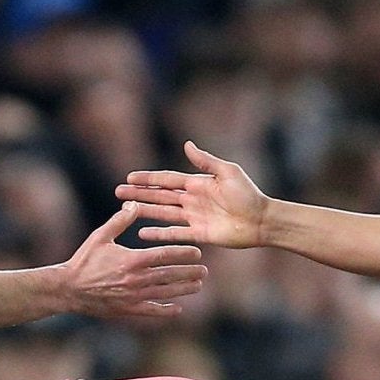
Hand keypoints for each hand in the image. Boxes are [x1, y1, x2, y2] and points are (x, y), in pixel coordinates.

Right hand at [58, 207, 204, 319]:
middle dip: (190, 272)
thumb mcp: (100, 236)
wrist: (68, 289)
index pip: (166, 255)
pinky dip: (165, 311)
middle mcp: (136, 279)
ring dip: (184, 289)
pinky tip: (177, 309)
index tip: (197, 252)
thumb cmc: (84, 260)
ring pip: (166, 293)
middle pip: (171, 275)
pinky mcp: (127, 310)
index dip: (184, 253)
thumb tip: (135, 203)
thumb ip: (120, 220)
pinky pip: (151, 311)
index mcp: (133, 260)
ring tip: (198, 285)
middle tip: (204, 270)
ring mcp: (133, 296)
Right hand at [117, 141, 272, 248]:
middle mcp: (191, 200)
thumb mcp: (227, 172)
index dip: (148, 178)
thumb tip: (186, 144)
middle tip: (118, 193)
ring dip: (144, 211)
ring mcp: (193, 217)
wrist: (261, 220)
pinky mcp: (198, 234)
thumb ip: (205, 161)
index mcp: (197, 183)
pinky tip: (143, 233)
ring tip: (125, 210)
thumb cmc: (248, 194)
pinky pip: (174, 233)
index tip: (129, 177)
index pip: (166, 180)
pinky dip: (159, 234)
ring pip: (162, 213)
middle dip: (139, 194)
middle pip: (159, 196)